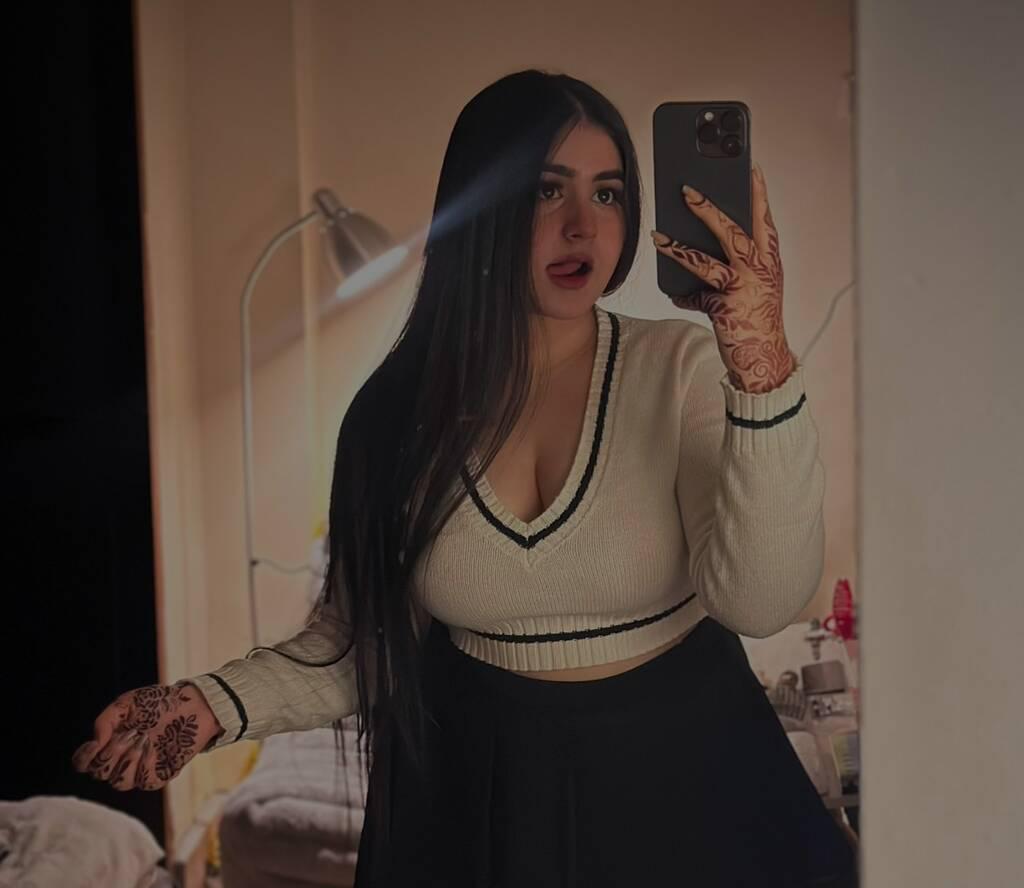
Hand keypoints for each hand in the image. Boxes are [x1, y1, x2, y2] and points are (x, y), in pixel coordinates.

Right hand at [72, 682, 221, 790]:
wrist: (192, 705)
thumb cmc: (159, 702)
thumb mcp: (128, 703)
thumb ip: (105, 721)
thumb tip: (95, 743)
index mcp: (109, 743)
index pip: (83, 764)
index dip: (83, 759)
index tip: (95, 744)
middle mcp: (121, 760)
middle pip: (99, 774)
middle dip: (112, 754)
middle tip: (131, 732)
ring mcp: (140, 769)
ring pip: (119, 783)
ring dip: (129, 760)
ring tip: (144, 739)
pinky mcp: (159, 775)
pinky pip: (144, 782)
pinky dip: (146, 765)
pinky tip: (154, 748)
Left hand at [651, 162, 795, 393]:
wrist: (765, 360)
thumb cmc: (758, 317)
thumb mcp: (758, 285)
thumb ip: (741, 262)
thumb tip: (704, 240)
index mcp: (770, 260)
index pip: (764, 220)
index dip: (758, 194)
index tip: (750, 168)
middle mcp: (760, 270)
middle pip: (732, 231)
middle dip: (708, 209)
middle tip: (686, 189)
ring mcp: (743, 289)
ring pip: (706, 262)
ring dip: (677, 248)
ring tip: (656, 237)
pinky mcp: (725, 309)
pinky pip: (695, 296)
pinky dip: (683, 295)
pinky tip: (674, 293)